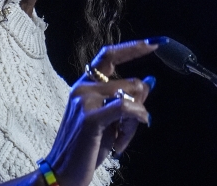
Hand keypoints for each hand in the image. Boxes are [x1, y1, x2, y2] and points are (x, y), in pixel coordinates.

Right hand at [42, 39, 162, 185]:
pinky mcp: (90, 117)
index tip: (154, 43)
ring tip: (120, 140)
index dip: (132, 47)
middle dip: (140, 105)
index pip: (109, 55)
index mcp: (85, 85)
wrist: (62, 173)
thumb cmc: (86, 148)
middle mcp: (83, 88)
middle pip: (131, 81)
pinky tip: (124, 140)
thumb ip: (126, 100)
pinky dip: (136, 120)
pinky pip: (126, 108)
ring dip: (135, 121)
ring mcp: (85, 101)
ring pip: (131, 94)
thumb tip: (150, 80)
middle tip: (131, 128)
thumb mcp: (109, 121)